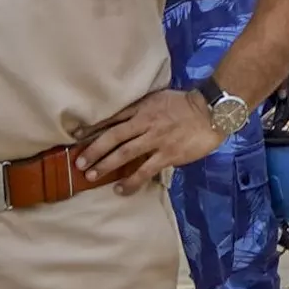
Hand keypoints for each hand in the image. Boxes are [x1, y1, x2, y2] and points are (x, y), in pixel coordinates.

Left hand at [79, 86, 240, 192]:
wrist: (212, 111)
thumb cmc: (187, 104)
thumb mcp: (160, 99)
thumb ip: (143, 109)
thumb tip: (126, 121)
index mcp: (142, 108)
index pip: (113, 119)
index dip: (93, 129)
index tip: (76, 137)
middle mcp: (145, 123)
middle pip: (113, 137)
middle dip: (94, 150)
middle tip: (79, 164)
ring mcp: (156, 139)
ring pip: (124, 154)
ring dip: (106, 166)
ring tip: (92, 177)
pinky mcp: (168, 154)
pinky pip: (145, 170)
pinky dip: (131, 181)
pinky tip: (121, 189)